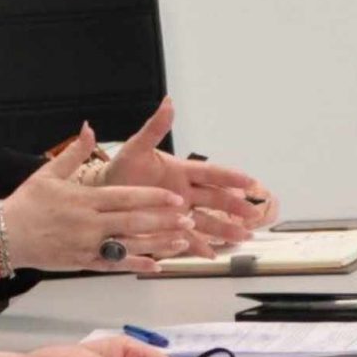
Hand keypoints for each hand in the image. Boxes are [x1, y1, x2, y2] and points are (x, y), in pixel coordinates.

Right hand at [2, 128, 196, 271]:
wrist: (3, 236)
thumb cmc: (27, 203)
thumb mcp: (48, 172)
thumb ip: (74, 152)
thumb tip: (89, 128)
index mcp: (85, 200)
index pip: (126, 198)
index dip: (153, 198)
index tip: (175, 198)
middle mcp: (89, 224)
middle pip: (133, 223)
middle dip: (164, 221)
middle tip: (189, 219)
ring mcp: (87, 246)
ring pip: (129, 246)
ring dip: (158, 244)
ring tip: (183, 240)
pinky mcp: (83, 263)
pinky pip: (115, 266)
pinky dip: (137, 265)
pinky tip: (157, 265)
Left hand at [102, 99, 272, 245]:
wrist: (103, 193)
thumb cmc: (121, 169)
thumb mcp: (136, 148)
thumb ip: (155, 128)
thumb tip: (168, 102)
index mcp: (180, 171)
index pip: (211, 173)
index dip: (230, 177)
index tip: (249, 181)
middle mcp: (184, 192)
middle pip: (215, 199)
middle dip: (235, 207)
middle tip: (252, 212)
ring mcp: (178, 212)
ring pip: (206, 221)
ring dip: (225, 229)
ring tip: (243, 237)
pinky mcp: (168, 228)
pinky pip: (187, 239)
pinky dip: (200, 247)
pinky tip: (214, 254)